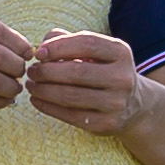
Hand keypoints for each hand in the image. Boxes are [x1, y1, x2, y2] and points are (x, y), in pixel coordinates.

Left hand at [20, 31, 149, 133]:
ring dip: (43, 90)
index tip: (39, 52)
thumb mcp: (95, 52)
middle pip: (76, 72)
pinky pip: (70, 115)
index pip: (87, 43)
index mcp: (121, 53)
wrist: (132, 105)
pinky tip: (37, 100)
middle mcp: (122, 77)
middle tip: (31, 71)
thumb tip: (43, 46)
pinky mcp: (106, 124)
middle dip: (46, 71)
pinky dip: (48, 107)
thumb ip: (68, 41)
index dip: (59, 46)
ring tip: (31, 85)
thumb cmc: (104, 71)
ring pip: (70, 96)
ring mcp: (116, 103)